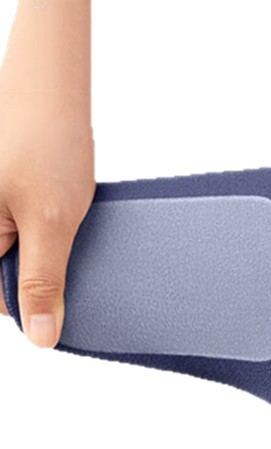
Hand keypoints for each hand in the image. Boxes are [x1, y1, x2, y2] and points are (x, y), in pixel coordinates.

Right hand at [0, 91, 93, 345]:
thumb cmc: (47, 144)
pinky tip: (58, 227)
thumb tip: (39, 337)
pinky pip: (15, 239)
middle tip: (65, 257)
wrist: (51, 90)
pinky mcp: (0, 207)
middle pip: (2, 278)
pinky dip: (40, 241)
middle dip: (35, 280)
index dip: (26, 307)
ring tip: (60, 233)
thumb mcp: (51, 222)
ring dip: (40, 260)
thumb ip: (43, 282)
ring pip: (11, 259)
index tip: (60, 306)